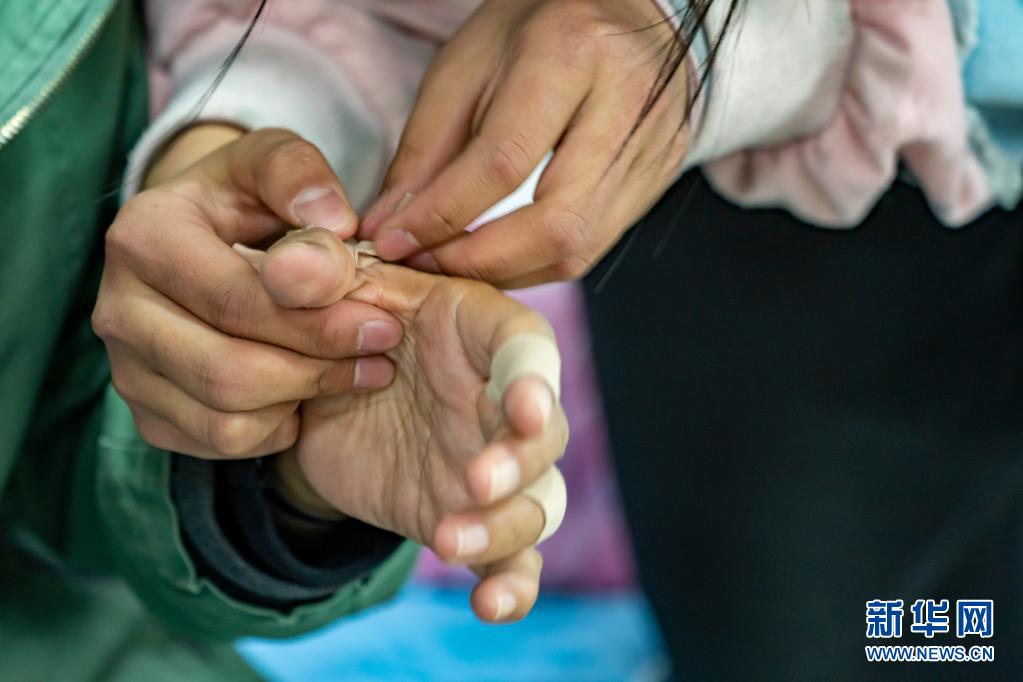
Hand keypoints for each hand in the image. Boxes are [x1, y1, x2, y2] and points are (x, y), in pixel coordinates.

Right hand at [92, 127, 402, 457]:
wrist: (200, 239)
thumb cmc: (245, 198)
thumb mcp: (271, 162)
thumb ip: (300, 177)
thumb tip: (333, 222)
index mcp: (143, 238)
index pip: (236, 302)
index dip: (319, 322)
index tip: (384, 324)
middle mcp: (118, 309)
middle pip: (227, 372)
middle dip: (318, 370)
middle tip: (380, 355)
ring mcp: (126, 369)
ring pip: (225, 420)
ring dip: (302, 401)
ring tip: (353, 370)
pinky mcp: (145, 412)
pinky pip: (220, 443)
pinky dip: (274, 427)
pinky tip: (305, 389)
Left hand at [238, 228, 568, 622]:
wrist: (325, 395)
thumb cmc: (346, 325)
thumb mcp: (329, 294)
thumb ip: (314, 273)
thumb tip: (291, 262)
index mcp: (481, 332)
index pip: (526, 349)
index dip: (535, 378)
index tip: (526, 408)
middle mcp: (503, 401)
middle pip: (545, 434)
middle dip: (521, 460)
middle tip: (477, 480)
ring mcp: (495, 465)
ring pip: (537, 503)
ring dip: (507, 526)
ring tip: (451, 539)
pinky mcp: (474, 518)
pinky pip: (511, 559)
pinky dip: (512, 585)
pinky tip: (490, 607)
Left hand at [362, 0, 688, 287]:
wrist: (628, 12)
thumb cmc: (539, 29)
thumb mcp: (465, 66)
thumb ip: (425, 150)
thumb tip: (391, 226)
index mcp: (571, 54)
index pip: (504, 161)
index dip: (442, 215)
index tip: (393, 242)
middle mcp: (626, 105)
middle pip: (556, 224)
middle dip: (479, 261)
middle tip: (427, 267)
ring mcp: (653, 149)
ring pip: (579, 249)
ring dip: (506, 272)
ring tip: (456, 265)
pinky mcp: (658, 180)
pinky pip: (593, 247)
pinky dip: (536, 264)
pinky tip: (499, 256)